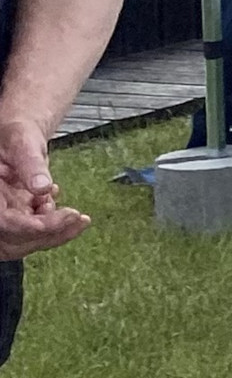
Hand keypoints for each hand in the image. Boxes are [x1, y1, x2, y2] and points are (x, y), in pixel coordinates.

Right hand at [0, 114, 85, 259]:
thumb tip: (42, 186)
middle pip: (14, 241)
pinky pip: (35, 233)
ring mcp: (6, 215)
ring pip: (25, 241)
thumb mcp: (23, 142)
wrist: (19, 137)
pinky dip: (55, 227)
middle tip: (78, 219)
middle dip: (49, 235)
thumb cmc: (16, 136)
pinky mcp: (18, 216)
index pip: (5, 223)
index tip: (65, 217)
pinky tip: (66, 210)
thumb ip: (31, 163)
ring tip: (77, 217)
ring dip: (55, 235)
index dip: (33, 227)